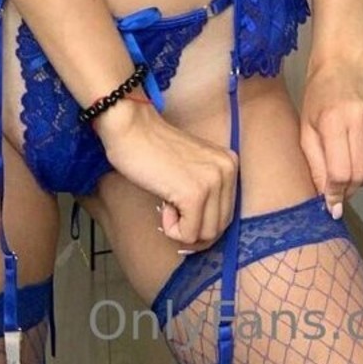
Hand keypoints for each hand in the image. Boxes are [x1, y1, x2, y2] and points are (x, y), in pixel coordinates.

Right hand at [93, 97, 238, 251]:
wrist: (133, 129)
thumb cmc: (154, 149)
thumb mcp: (194, 167)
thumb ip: (207, 191)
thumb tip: (207, 234)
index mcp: (229, 163)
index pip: (225, 214)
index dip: (200, 219)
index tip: (181, 207)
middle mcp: (227, 170)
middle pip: (218, 227)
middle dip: (192, 227)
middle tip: (172, 206)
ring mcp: (213, 181)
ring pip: (205, 234)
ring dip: (181, 227)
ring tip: (168, 201)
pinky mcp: (194, 194)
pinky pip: (188, 234)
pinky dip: (172, 228)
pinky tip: (163, 203)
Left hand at [298, 58, 362, 218]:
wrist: (339, 68)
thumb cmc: (317, 100)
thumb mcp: (305, 132)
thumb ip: (316, 167)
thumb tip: (329, 201)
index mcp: (333, 120)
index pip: (341, 172)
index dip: (336, 194)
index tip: (332, 205)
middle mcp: (359, 117)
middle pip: (360, 174)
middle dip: (348, 189)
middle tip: (339, 188)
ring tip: (350, 170)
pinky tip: (361, 154)